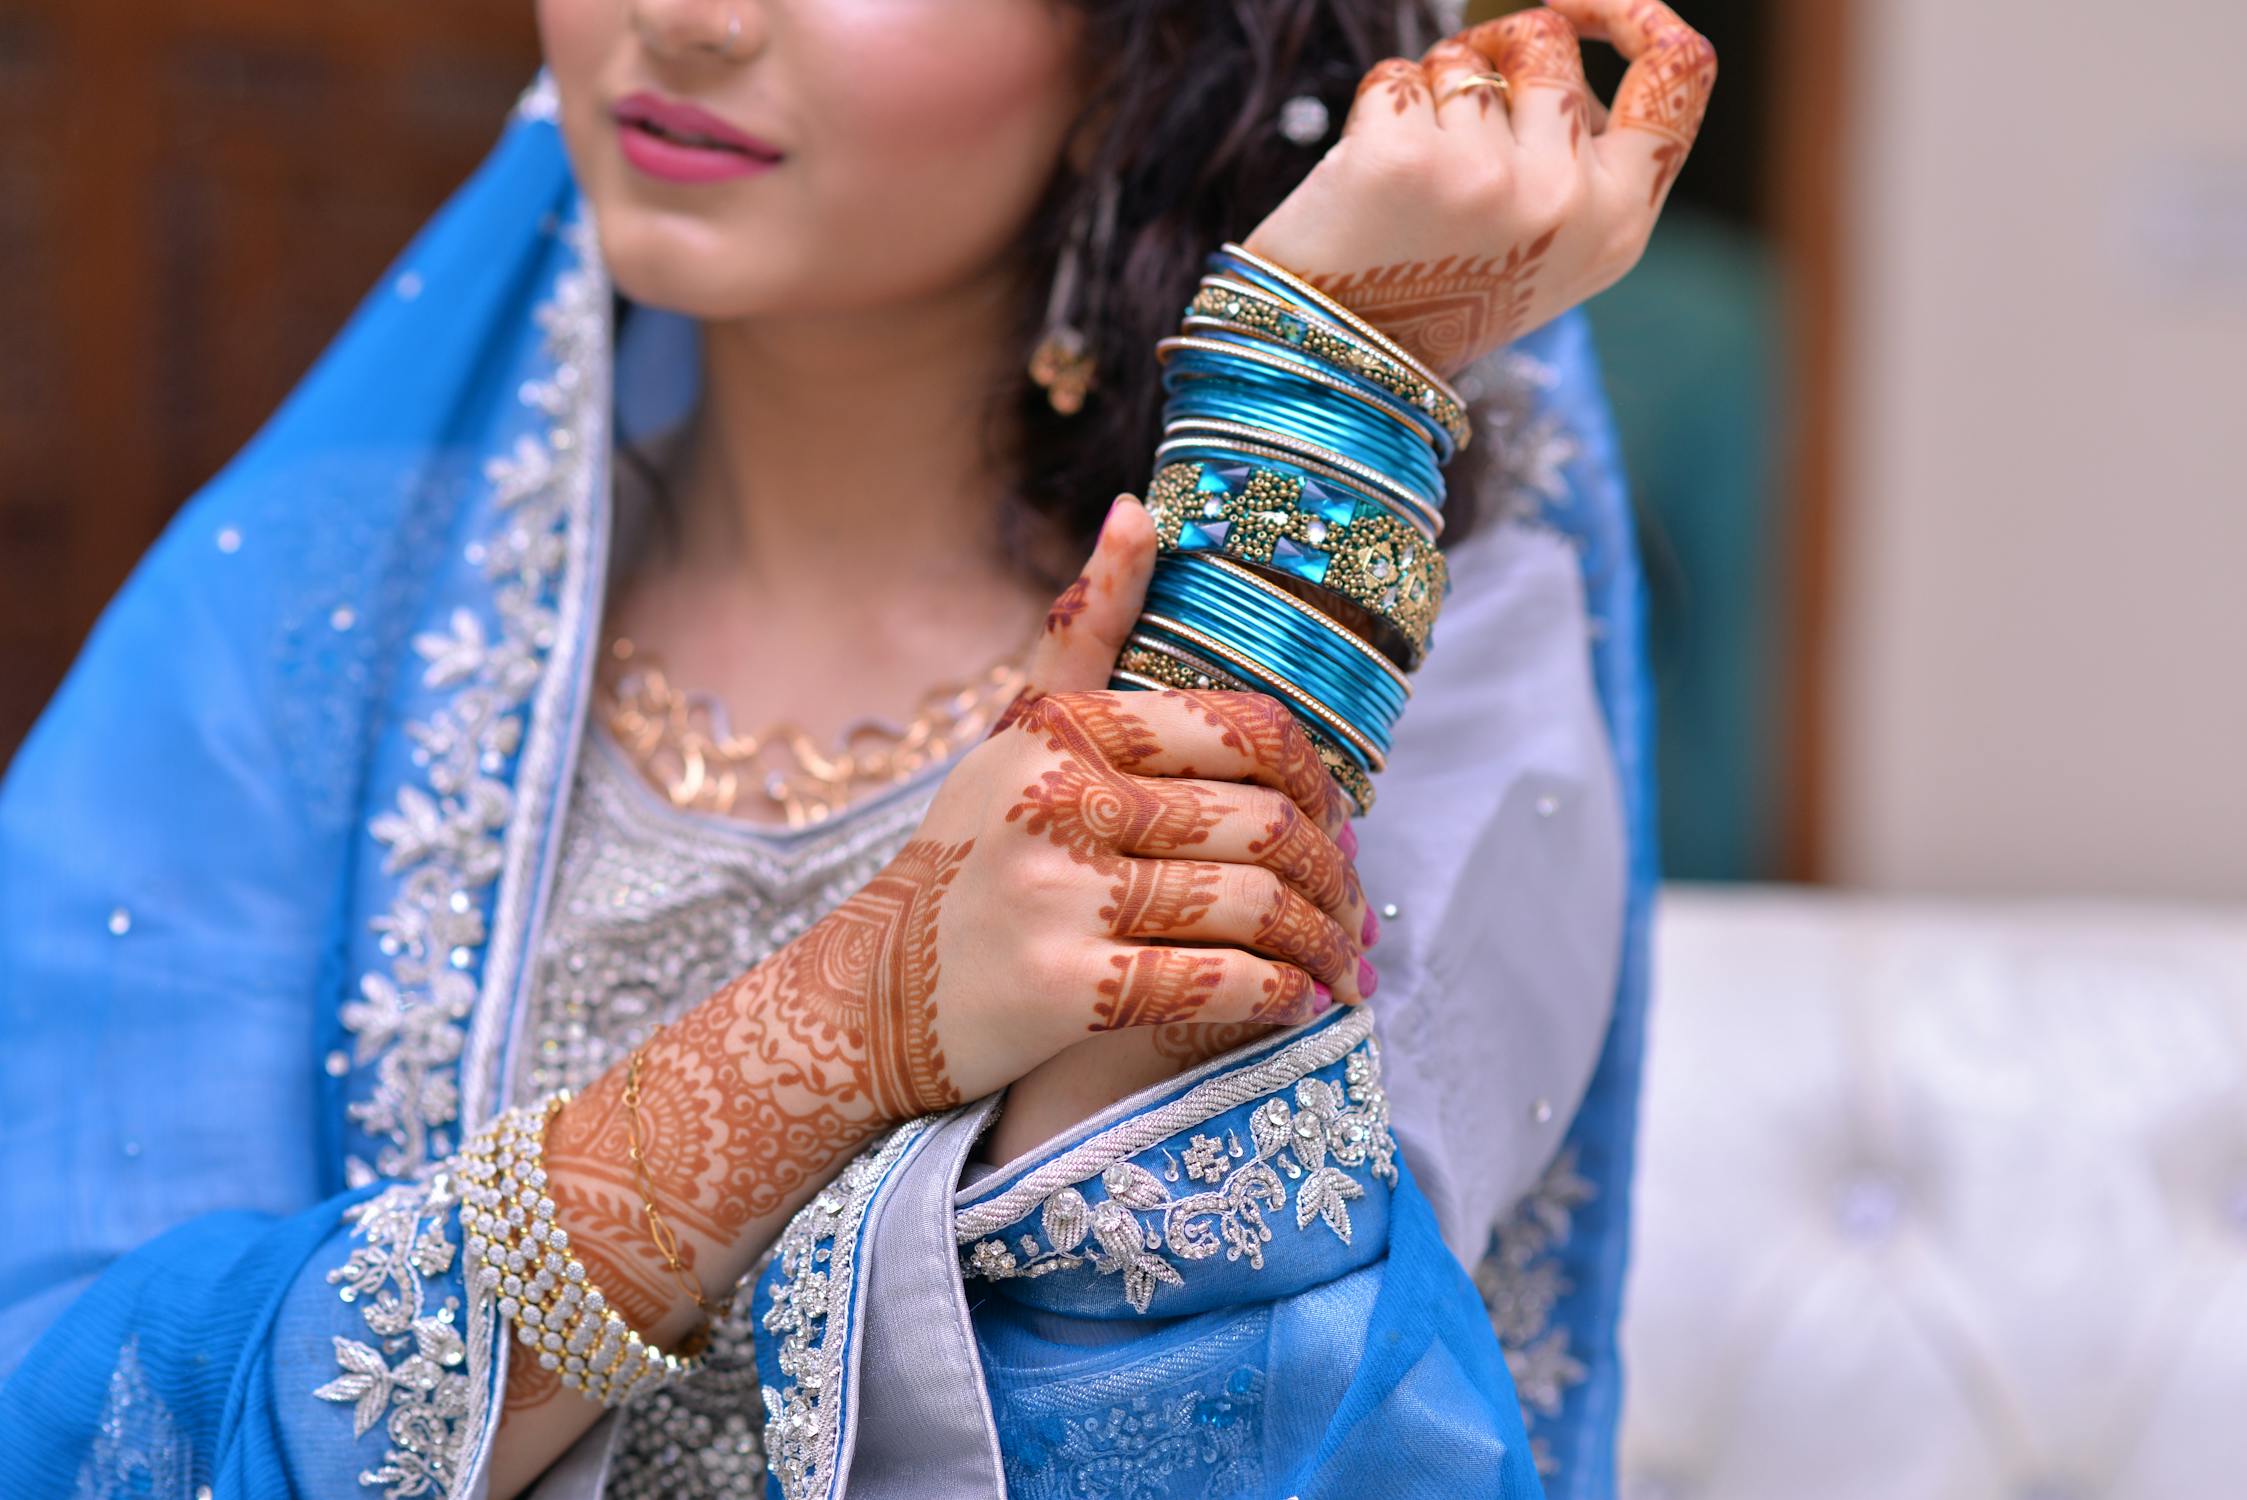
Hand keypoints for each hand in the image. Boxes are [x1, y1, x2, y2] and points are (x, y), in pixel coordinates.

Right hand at [910, 497, 1374, 1107]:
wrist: (867, 995)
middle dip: (1337, 878)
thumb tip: (1141, 510)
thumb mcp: (1011, 734)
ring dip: (1321, 945)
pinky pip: (1215, 984)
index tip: (1338, 825)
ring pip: (1254, 907)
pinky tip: (1296, 1002)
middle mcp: (1061, 798)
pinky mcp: (1064, 989)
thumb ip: (1084, 630)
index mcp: (1066, 729)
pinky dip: (1277, 997)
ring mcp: (1061, 895)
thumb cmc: (965, 861)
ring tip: (1340, 966)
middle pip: (1266, 825)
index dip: (1319, 783)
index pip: (1244, 731)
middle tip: (1355, 912)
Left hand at [1241, 0, 1716, 376]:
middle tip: (1452, 119)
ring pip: (1466, 57)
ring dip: (1431, 93)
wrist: (1345, 365)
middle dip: (1495, 52)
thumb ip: (1579, 155)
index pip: (1678, 74)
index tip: (1584, 1)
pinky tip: (1367, 184)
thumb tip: (1561, 38)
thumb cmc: (1444, 291)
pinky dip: (1377, 113)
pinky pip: (1397, 79)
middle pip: (1550, 43)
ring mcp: (1487, 180)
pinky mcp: (1406, 162)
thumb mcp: (1549, 247)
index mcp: (1618, 223)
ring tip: (1410, 179)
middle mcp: (1565, 202)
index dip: (1637, 12)